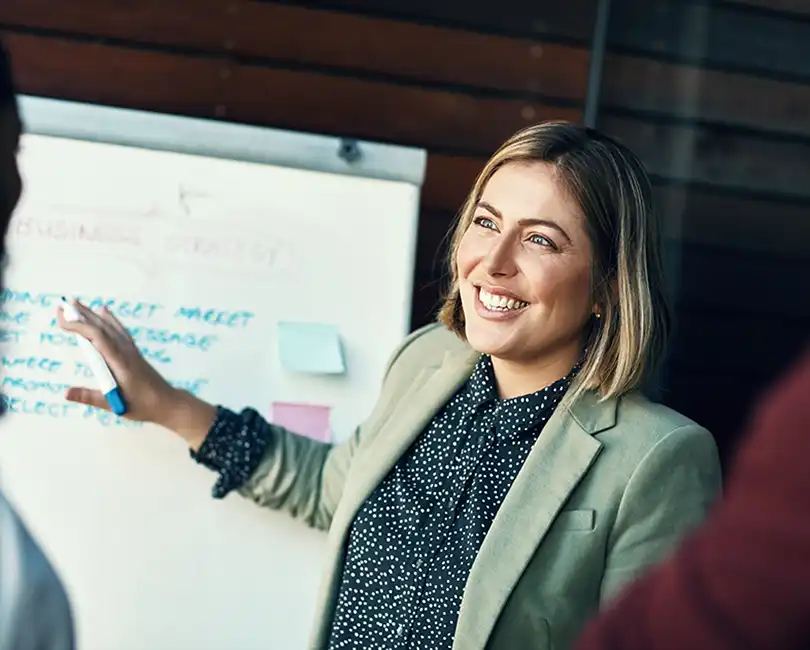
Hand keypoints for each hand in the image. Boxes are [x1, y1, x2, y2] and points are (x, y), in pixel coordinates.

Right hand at [56, 299, 177, 424]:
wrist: (168, 402)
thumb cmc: (143, 405)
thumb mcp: (114, 405)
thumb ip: (89, 397)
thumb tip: (65, 393)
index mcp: (120, 361)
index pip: (98, 337)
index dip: (80, 326)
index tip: (62, 320)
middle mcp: (126, 351)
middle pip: (102, 327)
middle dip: (81, 315)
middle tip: (62, 305)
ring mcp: (131, 350)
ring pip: (110, 327)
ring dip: (92, 315)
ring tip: (76, 304)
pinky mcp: (134, 352)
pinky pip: (119, 330)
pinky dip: (109, 319)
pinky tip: (104, 312)